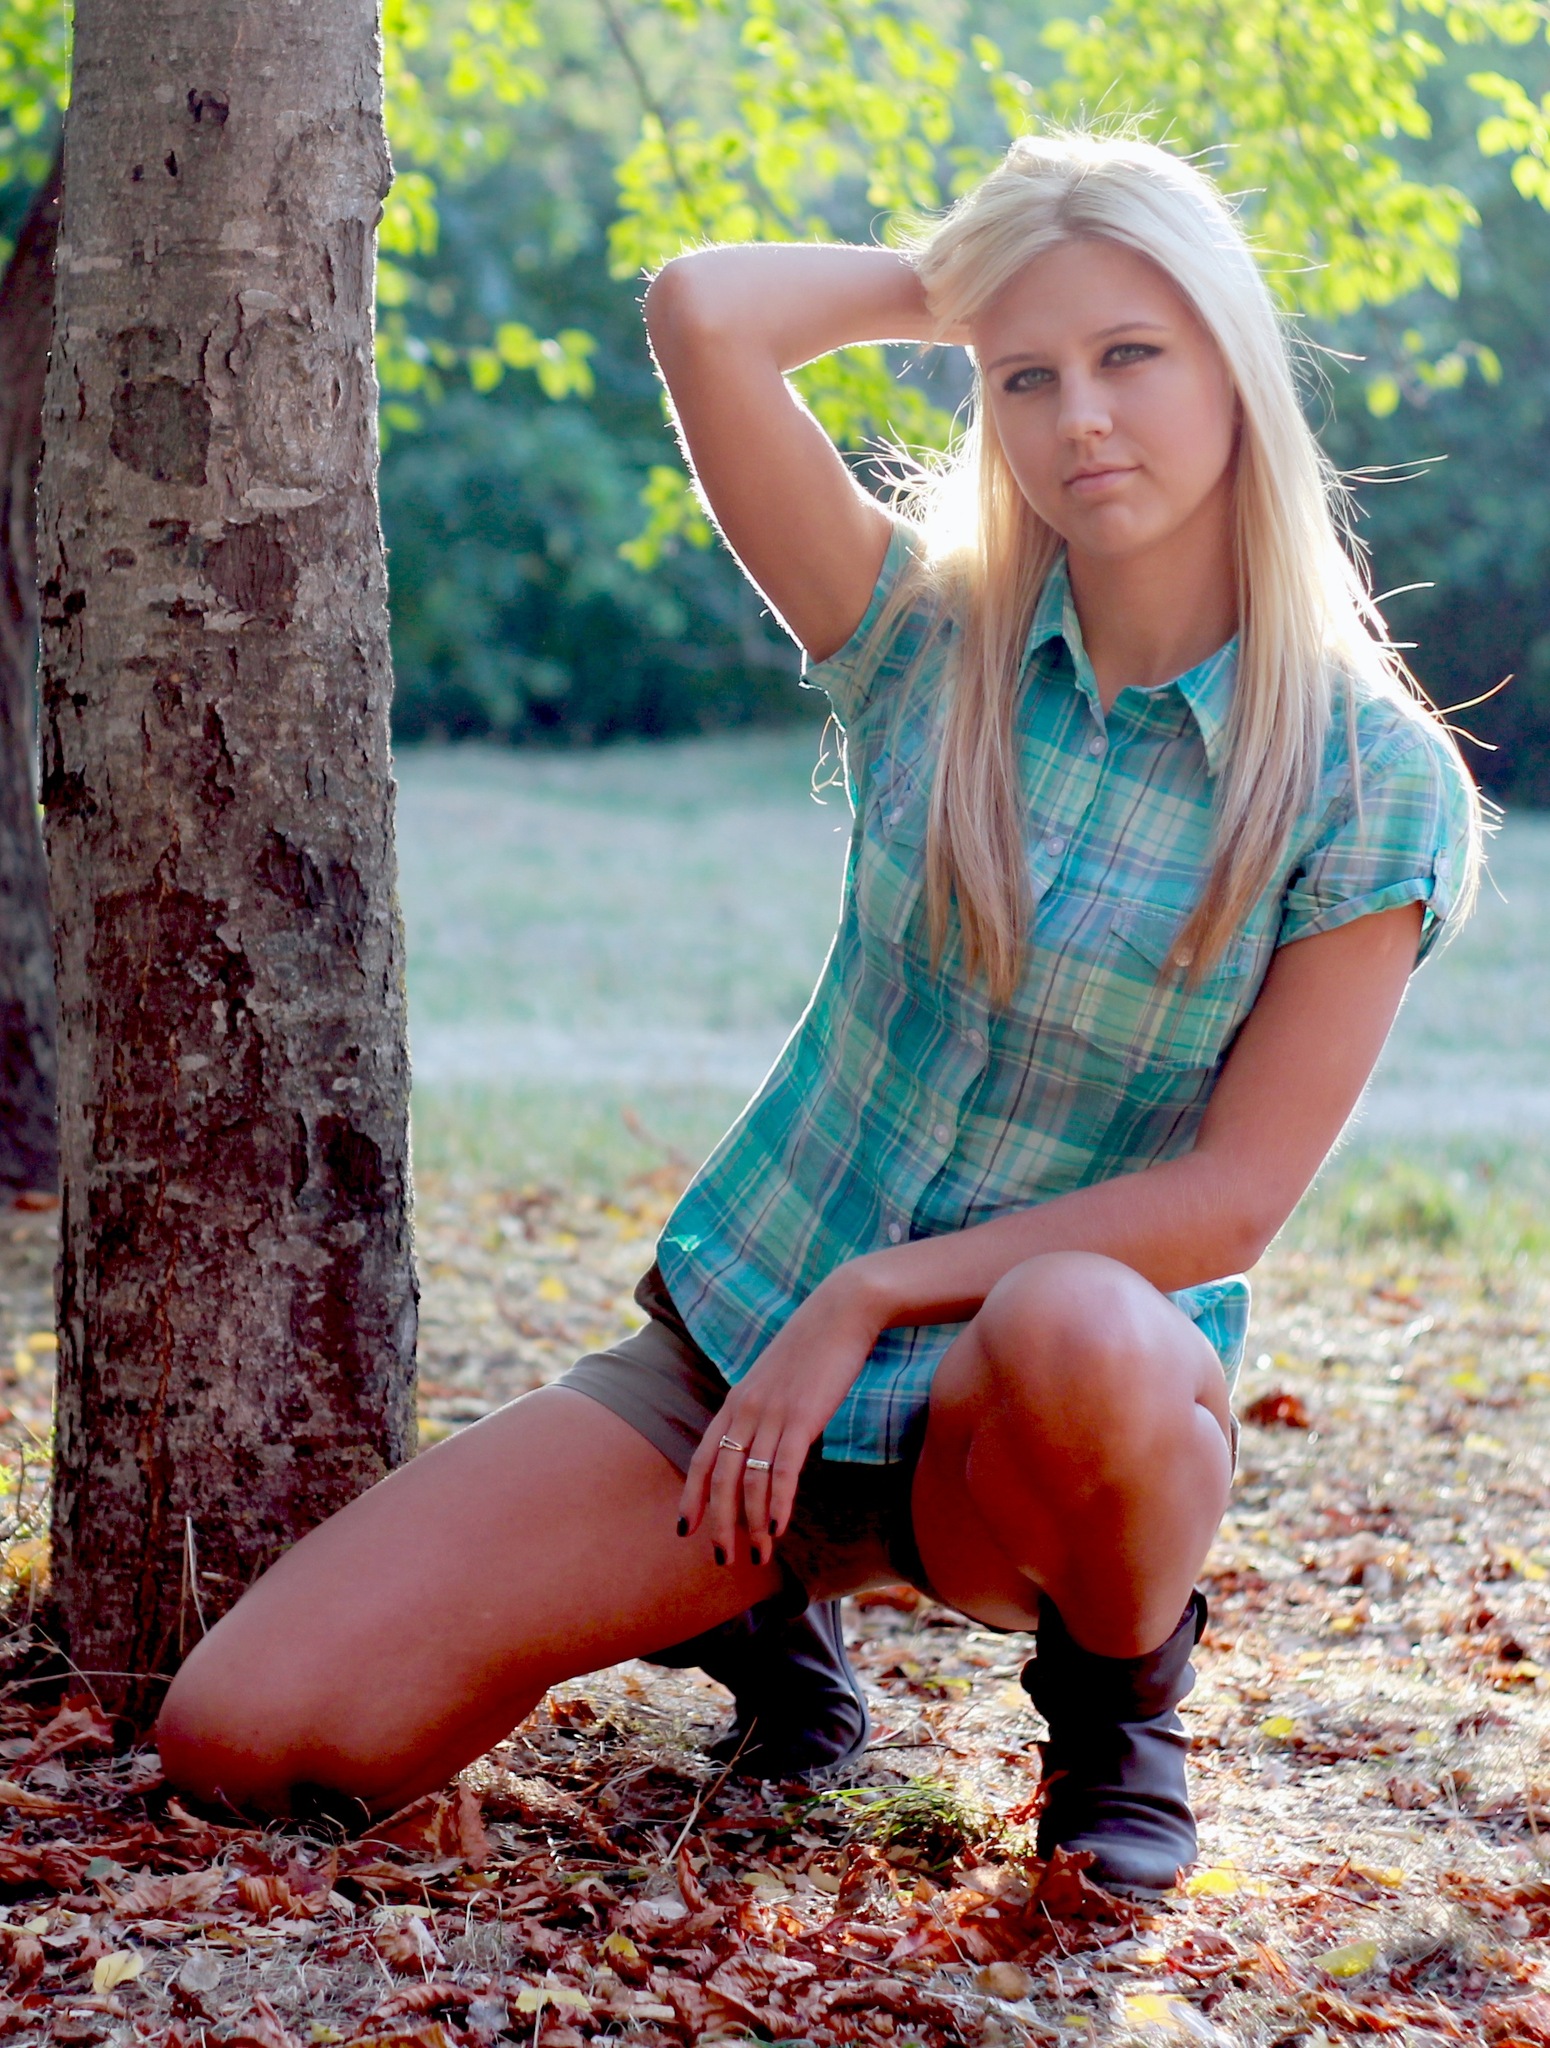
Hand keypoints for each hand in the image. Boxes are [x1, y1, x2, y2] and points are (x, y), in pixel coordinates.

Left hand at [677, 1267, 883, 1566]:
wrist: (840, 1312)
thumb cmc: (812, 1348)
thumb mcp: (775, 1380)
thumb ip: (762, 1411)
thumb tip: (761, 1444)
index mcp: (735, 1403)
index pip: (703, 1458)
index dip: (693, 1496)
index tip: (685, 1530)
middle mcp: (745, 1410)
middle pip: (722, 1479)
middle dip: (720, 1524)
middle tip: (724, 1559)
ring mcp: (771, 1413)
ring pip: (751, 1480)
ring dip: (753, 1523)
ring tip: (759, 1554)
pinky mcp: (802, 1416)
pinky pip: (783, 1468)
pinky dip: (777, 1501)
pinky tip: (778, 1527)